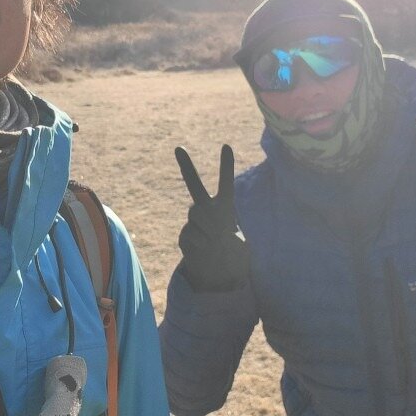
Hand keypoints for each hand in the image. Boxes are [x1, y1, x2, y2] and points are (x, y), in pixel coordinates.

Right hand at [174, 144, 249, 291]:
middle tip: (178, 148)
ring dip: (207, 227)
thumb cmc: (233, 251)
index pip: (225, 183)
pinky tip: (205, 250)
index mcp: (224, 206)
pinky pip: (191, 234)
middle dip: (186, 167)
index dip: (226, 166)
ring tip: (215, 240)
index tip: (226, 147)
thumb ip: (222, 231)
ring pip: (196, 214)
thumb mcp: (238, 242)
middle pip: (194, 186)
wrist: (218, 268)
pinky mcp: (184, 235)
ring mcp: (192, 221)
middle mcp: (206, 209)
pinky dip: (201, 244)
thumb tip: (201, 229)